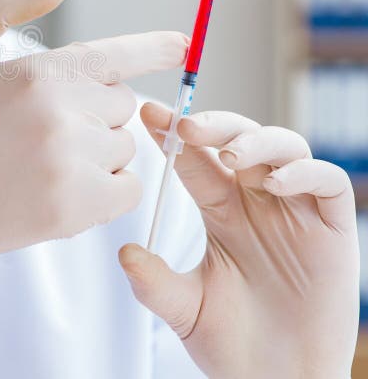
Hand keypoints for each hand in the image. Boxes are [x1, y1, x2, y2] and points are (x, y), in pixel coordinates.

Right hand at [0, 0, 188, 309]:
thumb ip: (7, 4)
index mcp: (36, 73)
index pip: (115, 55)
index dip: (154, 47)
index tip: (183, 44)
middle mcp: (60, 117)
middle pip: (121, 103)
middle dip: (94, 106)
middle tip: (47, 120)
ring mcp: (69, 168)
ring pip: (124, 146)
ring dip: (99, 146)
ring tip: (48, 154)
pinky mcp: (72, 212)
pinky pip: (127, 189)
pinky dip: (109, 184)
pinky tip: (69, 181)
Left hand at [120, 104, 358, 378]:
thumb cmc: (232, 342)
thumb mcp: (183, 308)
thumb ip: (154, 282)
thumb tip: (124, 253)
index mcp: (220, 210)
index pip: (194, 159)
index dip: (173, 133)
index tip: (148, 114)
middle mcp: (256, 201)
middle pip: (238, 140)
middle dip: (214, 126)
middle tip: (187, 126)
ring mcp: (295, 211)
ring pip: (283, 148)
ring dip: (256, 141)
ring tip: (231, 155)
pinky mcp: (333, 229)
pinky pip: (327, 183)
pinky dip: (305, 172)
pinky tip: (276, 183)